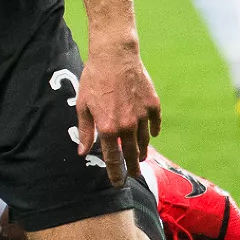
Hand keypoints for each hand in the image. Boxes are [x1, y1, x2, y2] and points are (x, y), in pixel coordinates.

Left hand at [74, 38, 160, 185]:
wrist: (115, 56)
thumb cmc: (94, 79)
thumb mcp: (83, 106)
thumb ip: (86, 131)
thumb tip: (83, 152)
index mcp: (108, 128)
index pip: (113, 159)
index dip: (115, 173)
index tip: (117, 183)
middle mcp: (127, 126)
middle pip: (132, 154)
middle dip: (133, 168)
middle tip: (134, 176)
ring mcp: (142, 116)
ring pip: (145, 140)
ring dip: (143, 151)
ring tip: (142, 157)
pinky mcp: (153, 104)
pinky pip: (155, 123)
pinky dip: (154, 130)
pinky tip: (153, 135)